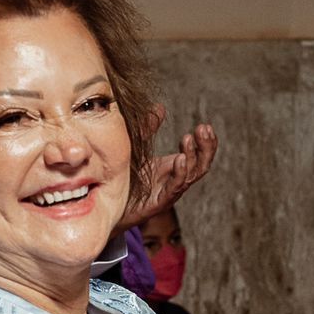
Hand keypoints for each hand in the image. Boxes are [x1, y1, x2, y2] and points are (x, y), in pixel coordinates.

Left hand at [121, 106, 217, 228]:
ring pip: (191, 176)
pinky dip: (179, 174)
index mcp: (173, 168)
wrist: (108, 206)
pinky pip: (173, 189)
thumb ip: (148, 130)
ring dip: (193, 156)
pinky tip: (180, 161)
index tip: (205, 126)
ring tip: (189, 138)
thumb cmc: (125, 179)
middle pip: (201, 164)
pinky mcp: (157, 203)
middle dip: (206, 147)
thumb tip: (160, 107)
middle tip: (204, 128)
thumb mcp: (137, 149)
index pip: (198, 155)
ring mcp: (168, 192)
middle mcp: (174, 180)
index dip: (205, 142)